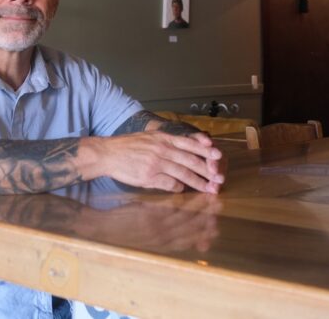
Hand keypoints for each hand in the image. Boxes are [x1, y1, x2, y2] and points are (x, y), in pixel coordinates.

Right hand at [89, 132, 224, 193]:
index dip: (206, 149)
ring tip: (209, 189)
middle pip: (190, 160)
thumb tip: (186, 148)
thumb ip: (168, 142)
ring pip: (183, 174)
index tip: (219, 155)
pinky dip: (179, 188)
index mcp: (163, 139)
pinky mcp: (149, 177)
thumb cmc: (129, 146)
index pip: (190, 143)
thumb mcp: (150, 137)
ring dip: (198, 182)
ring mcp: (156, 164)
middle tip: (220, 178)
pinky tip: (184, 190)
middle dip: (208, 170)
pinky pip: (170, 184)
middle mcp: (162, 150)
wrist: (108, 154)